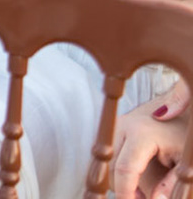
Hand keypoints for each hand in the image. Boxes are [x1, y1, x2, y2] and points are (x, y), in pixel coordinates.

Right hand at [113, 79, 190, 198]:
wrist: (187, 106)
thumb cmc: (188, 133)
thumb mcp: (186, 160)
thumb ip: (173, 182)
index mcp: (140, 133)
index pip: (124, 170)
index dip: (126, 193)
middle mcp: (123, 126)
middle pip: (113, 167)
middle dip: (125, 189)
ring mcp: (118, 125)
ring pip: (110, 161)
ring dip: (123, 180)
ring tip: (144, 192)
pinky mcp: (118, 127)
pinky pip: (113, 154)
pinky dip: (122, 170)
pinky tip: (138, 179)